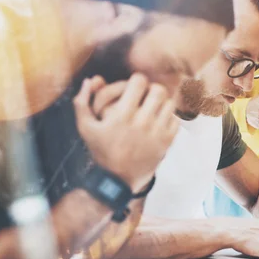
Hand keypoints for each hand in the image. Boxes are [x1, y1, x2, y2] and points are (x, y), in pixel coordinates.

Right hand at [74, 74, 178, 191]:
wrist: (117, 179)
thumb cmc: (100, 150)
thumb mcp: (85, 127)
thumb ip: (82, 102)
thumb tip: (90, 79)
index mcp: (122, 115)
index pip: (139, 81)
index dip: (136, 80)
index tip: (133, 87)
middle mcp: (142, 122)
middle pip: (158, 90)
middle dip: (151, 89)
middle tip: (145, 95)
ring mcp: (157, 133)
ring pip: (169, 103)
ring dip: (162, 102)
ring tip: (153, 107)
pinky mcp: (167, 142)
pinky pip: (175, 119)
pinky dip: (169, 116)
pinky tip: (159, 120)